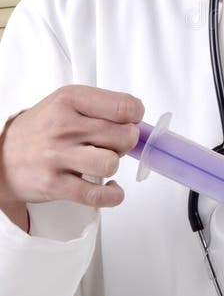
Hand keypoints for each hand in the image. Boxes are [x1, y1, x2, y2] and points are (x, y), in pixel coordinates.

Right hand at [0, 86, 143, 216]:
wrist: (2, 156)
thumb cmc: (42, 128)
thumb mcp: (67, 102)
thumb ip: (102, 106)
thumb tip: (138, 120)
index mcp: (70, 99)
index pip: (124, 106)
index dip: (136, 116)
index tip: (130, 121)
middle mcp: (63, 126)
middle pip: (123, 135)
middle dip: (128, 141)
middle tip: (115, 142)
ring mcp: (58, 156)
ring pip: (111, 163)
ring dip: (114, 164)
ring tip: (103, 161)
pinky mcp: (55, 185)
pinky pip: (97, 195)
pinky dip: (112, 195)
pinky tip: (110, 188)